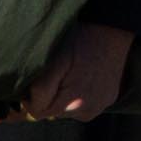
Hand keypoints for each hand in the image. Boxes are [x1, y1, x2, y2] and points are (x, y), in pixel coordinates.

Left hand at [14, 22, 133, 121]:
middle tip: (56, 71)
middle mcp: (88, 110)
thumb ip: (40, 88)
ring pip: (68, 110)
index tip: (36, 77)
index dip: (31, 96)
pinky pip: (83, 104)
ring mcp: (100, 106)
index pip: (38, 112)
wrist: (113, 28)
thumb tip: (26, 106)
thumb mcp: (55, 60)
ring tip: (70, 73)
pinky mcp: (108, 99)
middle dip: (49, 96)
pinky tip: (82, 77)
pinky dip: (78, 95)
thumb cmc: (81, 41)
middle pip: (54, 112)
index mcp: (74, 102)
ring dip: (63, 96)